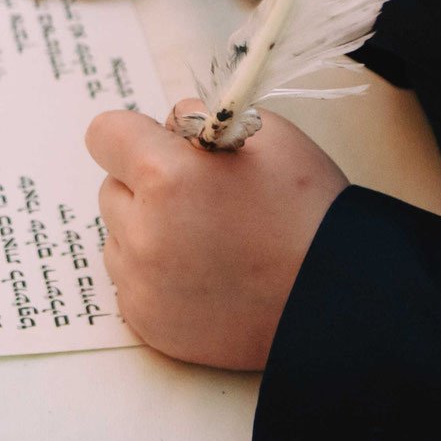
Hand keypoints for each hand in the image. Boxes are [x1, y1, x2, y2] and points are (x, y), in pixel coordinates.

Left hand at [88, 98, 346, 369]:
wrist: (335, 298)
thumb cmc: (306, 210)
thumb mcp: (264, 133)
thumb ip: (198, 119)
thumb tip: (164, 128)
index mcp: (166, 176)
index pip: (104, 134)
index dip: (134, 135)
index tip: (159, 146)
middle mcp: (143, 232)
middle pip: (112, 187)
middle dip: (145, 186)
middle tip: (201, 199)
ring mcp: (142, 283)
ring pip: (120, 235)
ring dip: (148, 231)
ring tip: (209, 241)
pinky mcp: (148, 321)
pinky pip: (131, 280)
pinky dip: (157, 275)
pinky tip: (206, 275)